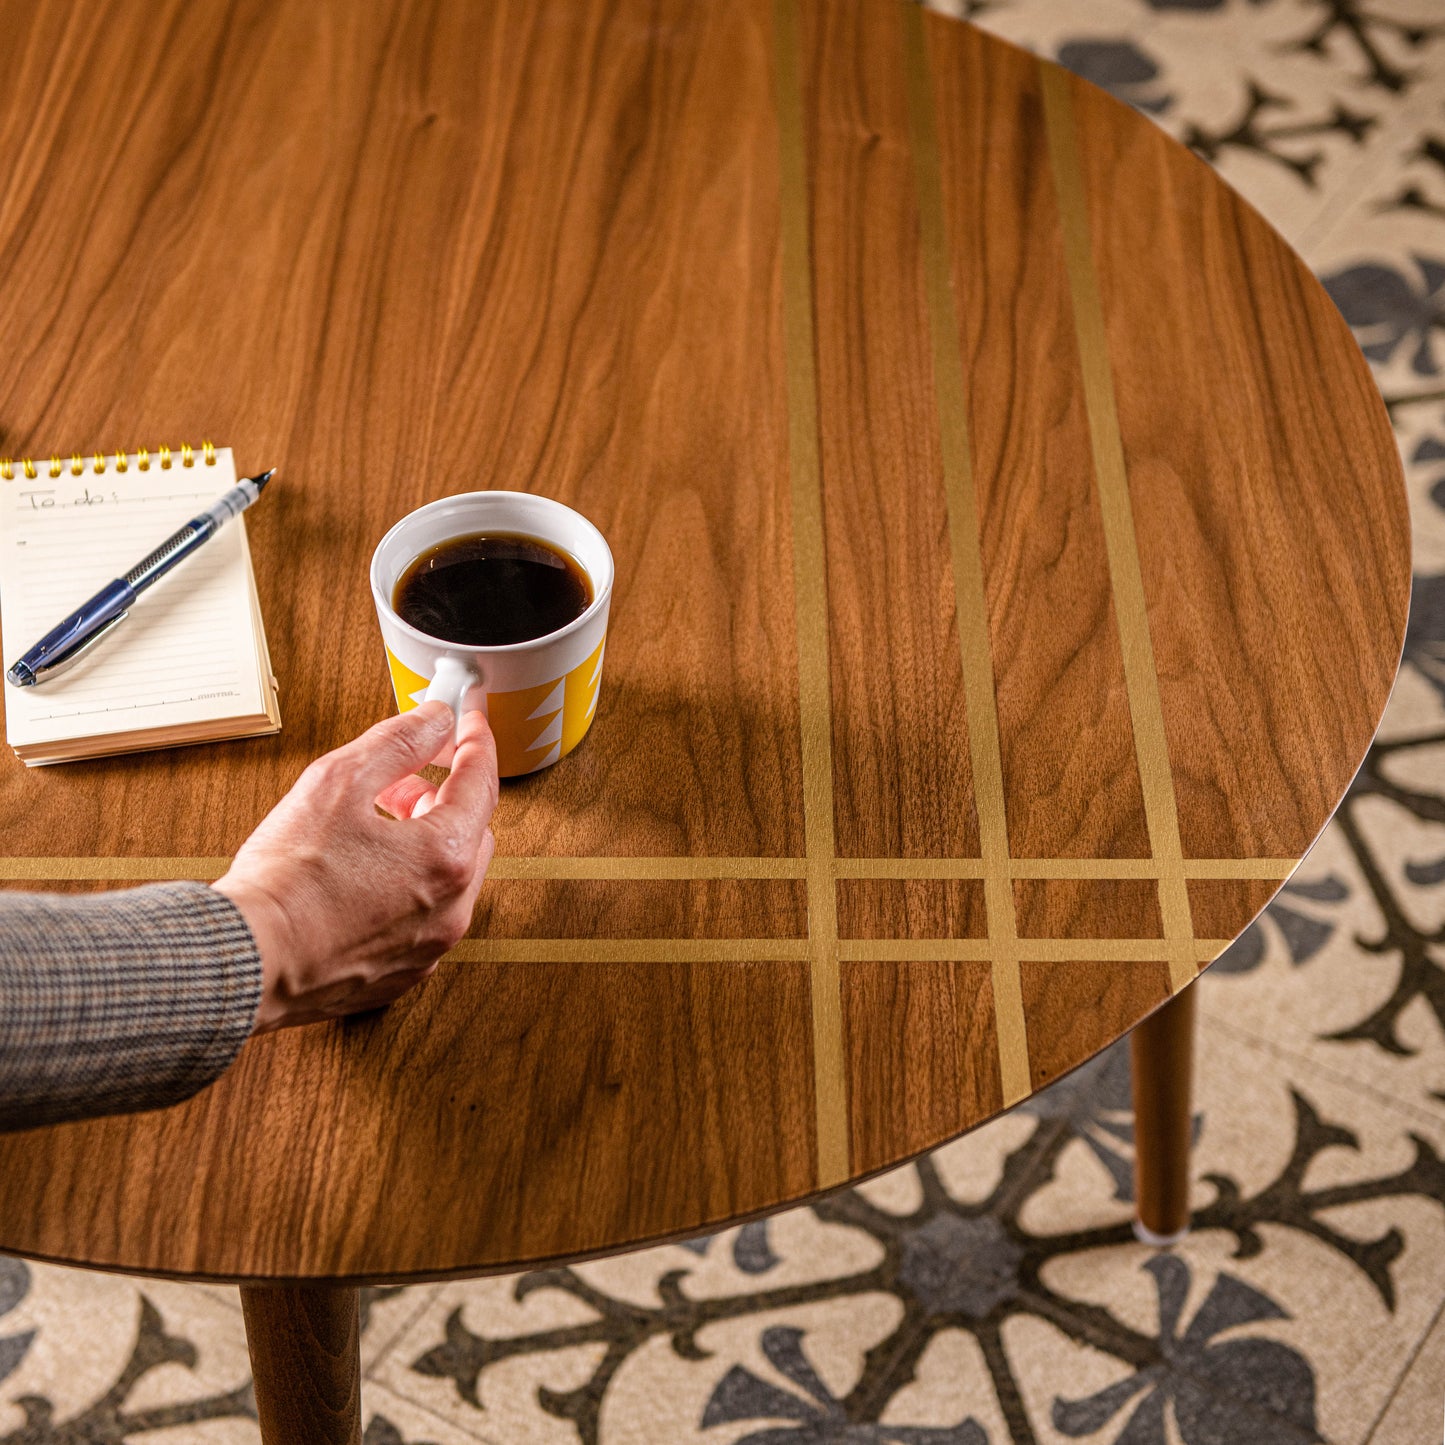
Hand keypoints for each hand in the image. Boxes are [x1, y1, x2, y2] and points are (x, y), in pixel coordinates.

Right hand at [214, 701, 497, 1032]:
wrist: (247, 961)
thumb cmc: (286, 881)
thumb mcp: (339, 782)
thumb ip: (398, 743)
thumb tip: (435, 722)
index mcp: (446, 857)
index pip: (481, 782)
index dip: (474, 743)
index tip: (467, 725)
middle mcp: (452, 907)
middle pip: (472, 831)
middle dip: (442, 798)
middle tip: (398, 784)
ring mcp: (430, 946)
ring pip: (450, 877)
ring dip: (425, 843)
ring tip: (371, 828)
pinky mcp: (404, 971)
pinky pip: (425, 916)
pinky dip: (409, 886)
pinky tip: (364, 875)